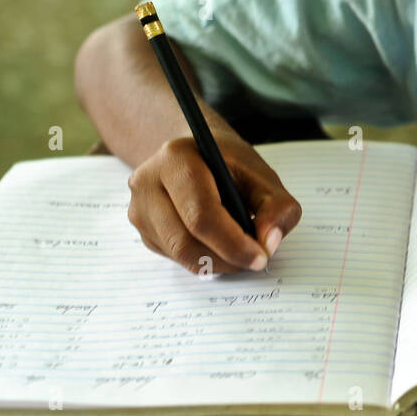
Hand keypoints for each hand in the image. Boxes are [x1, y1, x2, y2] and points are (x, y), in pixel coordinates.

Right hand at [127, 130, 302, 273]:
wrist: (195, 153)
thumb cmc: (228, 163)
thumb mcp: (262, 174)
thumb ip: (277, 207)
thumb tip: (268, 243)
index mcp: (176, 158)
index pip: (201, 213)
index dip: (232, 242)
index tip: (260, 257)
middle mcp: (148, 183)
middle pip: (185, 240)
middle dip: (226, 258)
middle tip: (255, 260)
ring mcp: (139, 208)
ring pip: (178, 254)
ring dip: (216, 262)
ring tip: (241, 252)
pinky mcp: (142, 229)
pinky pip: (174, 257)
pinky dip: (202, 258)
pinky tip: (219, 244)